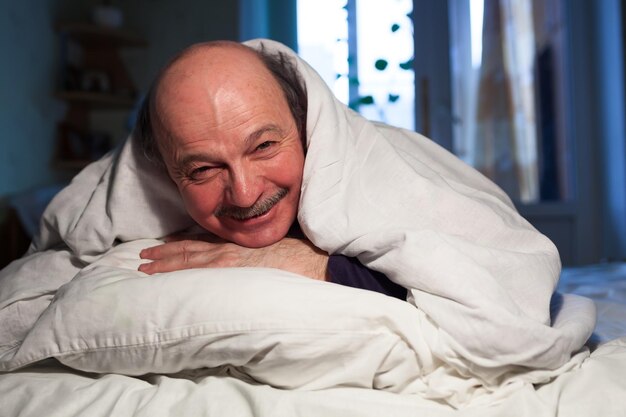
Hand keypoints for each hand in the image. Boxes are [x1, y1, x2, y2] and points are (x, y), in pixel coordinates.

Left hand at [138, 234, 328, 280]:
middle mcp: (230, 248)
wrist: (314, 261)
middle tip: (142, 256)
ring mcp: (230, 259)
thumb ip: (256, 254)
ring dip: (165, 262)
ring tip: (144, 266)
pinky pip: (200, 269)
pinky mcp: (233, 269)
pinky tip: (166, 275)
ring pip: (189, 258)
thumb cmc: (300, 256)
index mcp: (239, 244)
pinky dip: (180, 270)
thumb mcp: (274, 249)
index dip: (182, 244)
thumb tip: (251, 261)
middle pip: (190, 248)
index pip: (204, 242)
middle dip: (165, 253)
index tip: (164, 246)